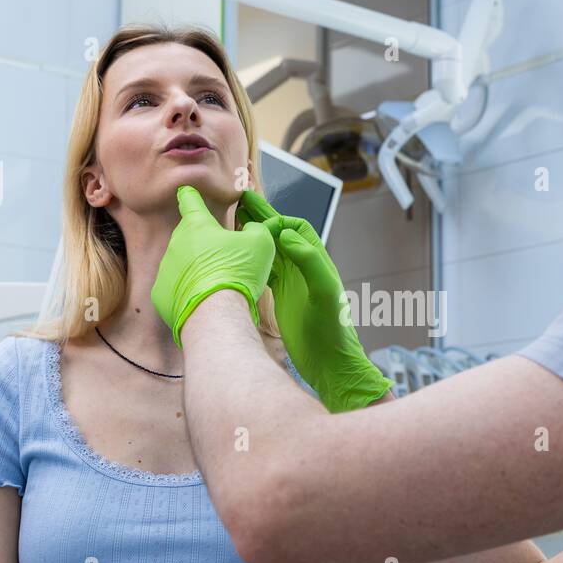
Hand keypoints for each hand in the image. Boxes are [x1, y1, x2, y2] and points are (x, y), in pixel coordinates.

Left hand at [150, 184, 275, 346]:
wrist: (215, 313)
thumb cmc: (238, 272)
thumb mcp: (260, 243)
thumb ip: (256, 229)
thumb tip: (251, 229)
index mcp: (197, 225)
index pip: (190, 202)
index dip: (190, 195)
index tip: (185, 192)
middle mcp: (176, 243)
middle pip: (188, 237)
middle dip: (202, 243)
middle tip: (222, 259)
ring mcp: (165, 269)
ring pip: (182, 264)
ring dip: (196, 270)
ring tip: (215, 285)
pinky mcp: (161, 294)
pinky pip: (175, 289)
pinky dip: (187, 292)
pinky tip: (202, 301)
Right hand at [236, 188, 392, 412]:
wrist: (330, 363)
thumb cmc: (333, 330)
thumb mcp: (325, 293)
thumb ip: (310, 262)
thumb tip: (287, 235)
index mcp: (317, 261)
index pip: (297, 228)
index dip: (277, 217)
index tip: (254, 209)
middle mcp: (304, 268)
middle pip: (280, 234)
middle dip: (261, 218)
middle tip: (237, 200)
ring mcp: (292, 282)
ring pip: (269, 250)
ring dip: (252, 236)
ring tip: (229, 223)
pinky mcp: (281, 296)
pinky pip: (264, 269)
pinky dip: (251, 258)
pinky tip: (235, 255)